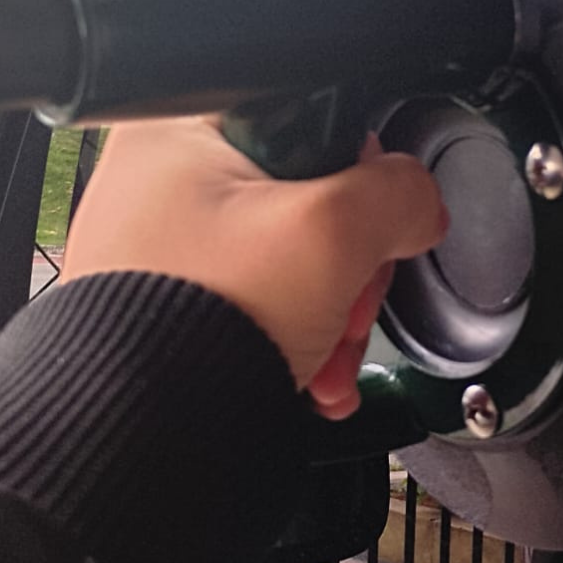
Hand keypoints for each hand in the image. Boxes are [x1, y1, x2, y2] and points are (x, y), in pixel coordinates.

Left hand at [59, 117, 446, 417]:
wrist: (143, 441)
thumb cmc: (195, 326)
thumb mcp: (332, 232)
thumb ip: (398, 193)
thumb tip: (419, 201)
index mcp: (179, 130)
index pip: (310, 120)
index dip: (358, 178)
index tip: (371, 226)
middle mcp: (161, 180)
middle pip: (307, 200)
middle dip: (348, 269)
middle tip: (349, 301)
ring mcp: (164, 246)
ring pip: (290, 259)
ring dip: (332, 313)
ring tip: (330, 355)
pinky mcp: (171, 304)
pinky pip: (259, 301)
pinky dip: (296, 337)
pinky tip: (310, 372)